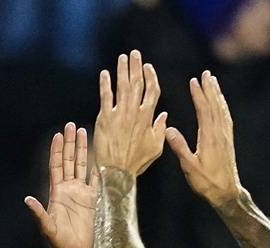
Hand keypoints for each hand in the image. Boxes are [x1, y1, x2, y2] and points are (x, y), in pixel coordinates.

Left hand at [26, 123, 94, 247]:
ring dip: (82, 150)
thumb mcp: (46, 227)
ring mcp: (80, 193)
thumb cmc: (57, 241)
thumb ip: (38, 213)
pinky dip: (97, 168)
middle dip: (70, 143)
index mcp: (57, 192)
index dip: (57, 150)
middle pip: (69, 161)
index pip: (57, 166)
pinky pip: (95, 180)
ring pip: (81, 166)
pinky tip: (99, 155)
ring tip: (84, 132)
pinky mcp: (91, 200)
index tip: (58, 135)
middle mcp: (68, 189)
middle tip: (71, 125)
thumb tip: (27, 200)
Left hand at [93, 51, 168, 176]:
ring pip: (122, 87)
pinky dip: (105, 84)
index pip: (152, 91)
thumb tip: (164, 115)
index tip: (147, 67)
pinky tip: (105, 74)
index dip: (151, 77)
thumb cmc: (136, 163)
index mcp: (148, 117)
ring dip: (122, 70)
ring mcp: (119, 114)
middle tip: (134, 54)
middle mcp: (134, 112)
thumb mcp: (155, 148)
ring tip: (122, 58)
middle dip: (136, 67)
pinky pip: (106, 97)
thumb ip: (160, 130)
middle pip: (137, 84)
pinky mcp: (104, 118)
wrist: (116, 172)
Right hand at [167, 72, 244, 209]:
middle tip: (206, 73)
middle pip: (215, 105)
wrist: (226, 192)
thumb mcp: (190, 167)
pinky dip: (222, 105)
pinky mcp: (228, 140)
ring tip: (213, 81)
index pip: (204, 110)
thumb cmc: (207, 182)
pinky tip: (220, 102)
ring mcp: (225, 136)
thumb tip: (169, 130)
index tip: (194, 81)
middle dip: (210, 88)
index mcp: (209, 137)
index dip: (199, 95)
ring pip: (222, 109)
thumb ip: (180, 148)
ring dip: (217, 94)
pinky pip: (226, 117)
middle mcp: (219, 133)